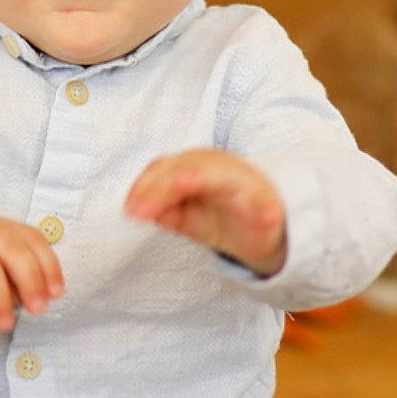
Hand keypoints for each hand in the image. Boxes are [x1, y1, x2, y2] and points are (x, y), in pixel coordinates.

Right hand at [0, 217, 64, 331]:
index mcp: (11, 230)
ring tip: (4, 323)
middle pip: (12, 249)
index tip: (55, 294)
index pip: (34, 241)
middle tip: (36, 309)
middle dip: (29, 280)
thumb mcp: (9, 276)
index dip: (48, 266)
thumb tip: (40, 297)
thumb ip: (24, 282)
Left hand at [124, 150, 287, 276]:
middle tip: (141, 211)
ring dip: (202, 177)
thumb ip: (164, 210)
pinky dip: (265, 210)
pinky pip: (265, 205)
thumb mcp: (186, 216)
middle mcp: (217, 168)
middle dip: (162, 187)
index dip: (144, 188)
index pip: (164, 168)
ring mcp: (243, 183)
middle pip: (186, 168)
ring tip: (183, 183)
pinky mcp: (267, 205)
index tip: (129, 211)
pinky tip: (266, 218)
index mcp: (195, 166)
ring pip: (223, 176)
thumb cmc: (220, 216)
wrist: (263, 230)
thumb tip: (137, 211)